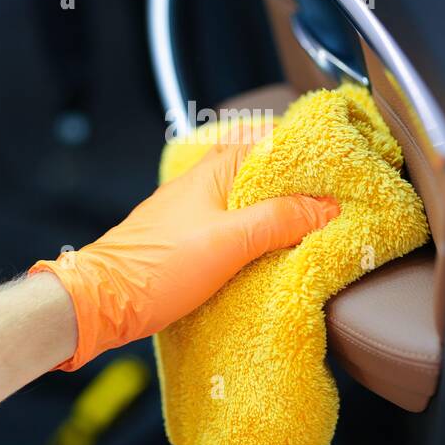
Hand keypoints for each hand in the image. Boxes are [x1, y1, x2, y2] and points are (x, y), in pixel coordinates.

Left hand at [31, 123, 338, 370]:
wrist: (101, 303)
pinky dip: (260, 233)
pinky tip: (275, 251)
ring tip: (317, 225)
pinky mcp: (189, 241)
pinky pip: (235, 227)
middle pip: (263, 172)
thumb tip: (326, 206)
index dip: (307, 150)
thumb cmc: (155, 268)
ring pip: (250, 201)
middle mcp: (205, 184)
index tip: (343, 163)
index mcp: (214, 170)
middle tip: (340, 198)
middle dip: (300, 184)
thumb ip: (279, 220)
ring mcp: (195, 212)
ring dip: (281, 211)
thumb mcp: (229, 242)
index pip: (270, 141)